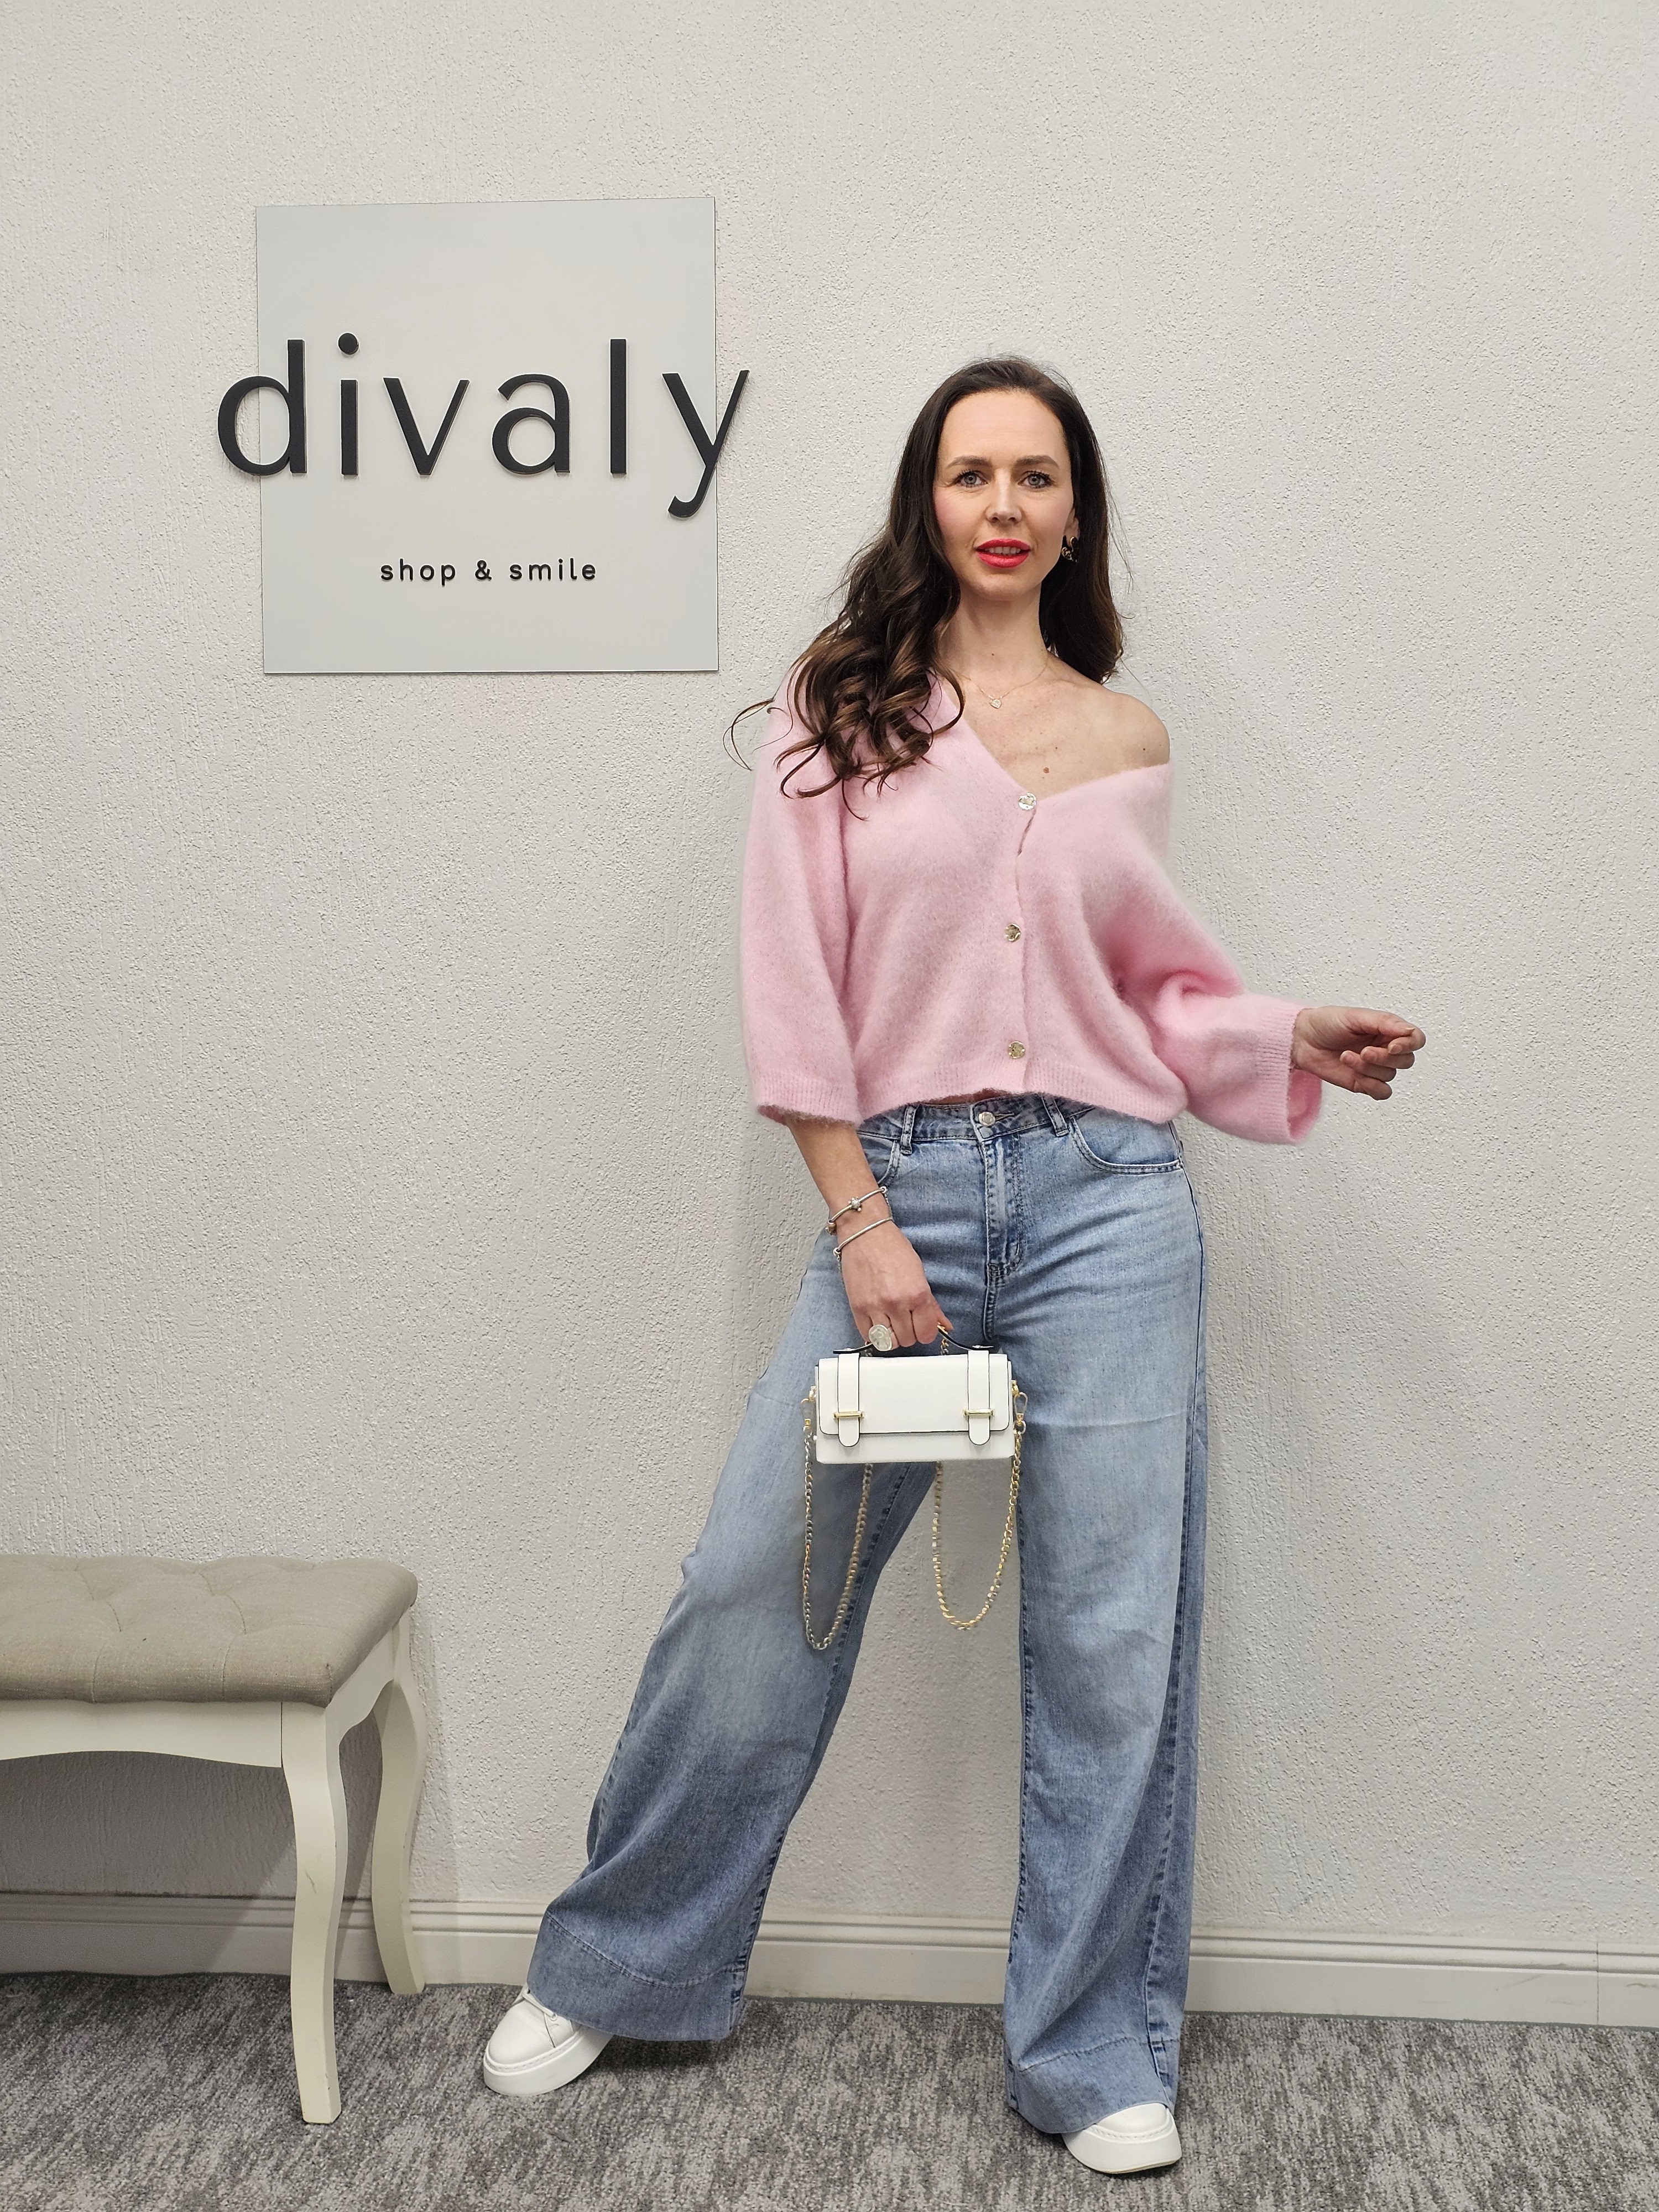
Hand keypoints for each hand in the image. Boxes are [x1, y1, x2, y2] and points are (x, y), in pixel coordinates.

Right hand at [838, 1218, 949, 1346]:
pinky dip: (875, 1334)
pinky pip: (867, 1336)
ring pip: (888, 1342)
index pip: (927, 1333)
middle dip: (910, 1334)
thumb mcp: (919, 1273)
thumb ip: (931, 1304)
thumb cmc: (892, 1247)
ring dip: (892, 1336)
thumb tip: (944, 1324)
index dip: (926, 1333)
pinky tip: (878, 1323)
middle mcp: (896, 1303)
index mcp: (917, 1293)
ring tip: (892, 1324)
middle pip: (907, 1340)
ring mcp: (875, 1306)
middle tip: (907, 1322)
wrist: (865, 1233)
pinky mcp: (857, 1307)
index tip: (923, 1327)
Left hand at [1292, 1005, 1425, 1098]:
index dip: (1409, 1045)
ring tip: (1346, 1056)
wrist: (1301, 1040)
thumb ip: (1385, 1022)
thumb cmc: (1326, 1023)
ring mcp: (1374, 1067)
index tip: (1391, 1046)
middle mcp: (1384, 1048)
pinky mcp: (1363, 1082)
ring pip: (1390, 1075)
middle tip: (1364, 1051)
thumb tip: (1409, 1031)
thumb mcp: (1356, 1016)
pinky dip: (1371, 1085)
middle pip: (1406, 1061)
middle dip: (1384, 1058)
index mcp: (1387, 1029)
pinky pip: (1382, 1092)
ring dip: (1368, 1068)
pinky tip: (1355, 1074)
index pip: (1415, 1039)